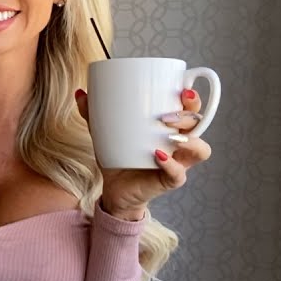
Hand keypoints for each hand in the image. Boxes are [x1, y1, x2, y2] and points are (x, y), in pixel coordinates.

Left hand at [76, 88, 212, 219]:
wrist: (115, 189)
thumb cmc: (118, 157)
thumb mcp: (105, 133)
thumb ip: (94, 114)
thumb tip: (80, 93)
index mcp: (170, 127)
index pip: (191, 109)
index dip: (193, 99)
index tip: (183, 90)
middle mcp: (180, 143)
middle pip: (199, 125)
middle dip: (189, 116)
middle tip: (167, 115)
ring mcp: (179, 162)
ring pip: (200, 150)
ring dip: (190, 139)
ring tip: (168, 134)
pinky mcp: (170, 180)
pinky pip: (179, 173)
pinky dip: (171, 164)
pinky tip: (158, 155)